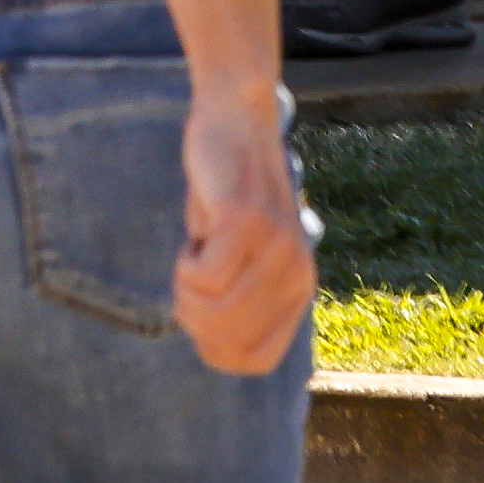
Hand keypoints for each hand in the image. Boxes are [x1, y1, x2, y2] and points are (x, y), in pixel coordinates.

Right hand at [171, 79, 315, 375]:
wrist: (236, 121)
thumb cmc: (227, 195)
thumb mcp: (239, 259)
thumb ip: (237, 303)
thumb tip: (214, 347)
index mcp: (299, 289)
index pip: (254, 362)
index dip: (214, 348)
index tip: (200, 310)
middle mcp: (296, 272)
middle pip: (225, 341)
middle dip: (191, 319)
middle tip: (189, 277)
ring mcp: (275, 246)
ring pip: (212, 312)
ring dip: (184, 290)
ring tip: (195, 252)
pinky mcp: (248, 221)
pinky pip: (202, 276)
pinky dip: (184, 262)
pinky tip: (199, 230)